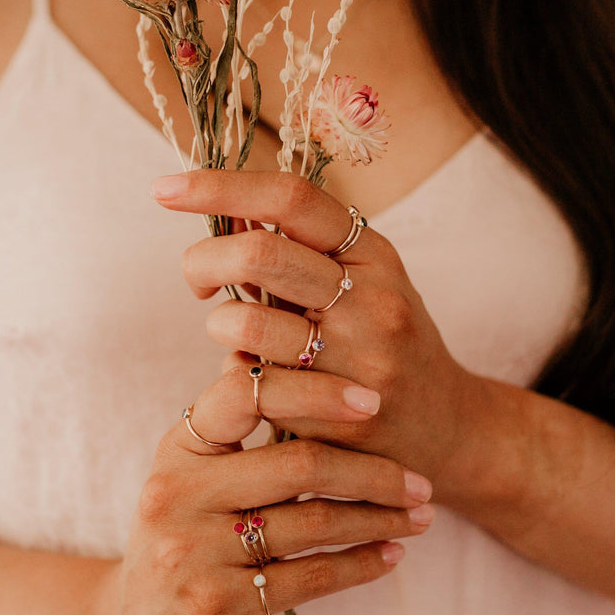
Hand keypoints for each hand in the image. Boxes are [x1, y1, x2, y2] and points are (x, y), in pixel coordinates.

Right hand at [91, 361, 433, 614]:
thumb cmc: (180, 534)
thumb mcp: (190, 472)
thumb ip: (232, 423)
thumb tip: (279, 353)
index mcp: (180, 448)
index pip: (247, 393)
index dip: (316, 390)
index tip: (372, 402)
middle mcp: (180, 493)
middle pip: (299, 463)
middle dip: (374, 471)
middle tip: (421, 482)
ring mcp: (195, 552)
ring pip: (313, 522)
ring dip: (380, 519)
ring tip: (420, 517)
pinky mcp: (217, 604)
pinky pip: (310, 577)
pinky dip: (361, 564)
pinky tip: (391, 556)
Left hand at [152, 169, 482, 489]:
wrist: (449, 428)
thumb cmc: (389, 346)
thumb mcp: (364, 284)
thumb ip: (302, 253)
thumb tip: (225, 214)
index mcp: (374, 253)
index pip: (291, 198)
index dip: (221, 185)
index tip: (164, 190)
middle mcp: (372, 297)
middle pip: (259, 253)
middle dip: (203, 260)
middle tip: (196, 281)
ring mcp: (360, 357)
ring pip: (247, 322)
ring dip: (219, 325)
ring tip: (235, 335)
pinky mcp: (340, 412)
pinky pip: (256, 382)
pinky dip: (239, 371)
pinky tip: (257, 377)